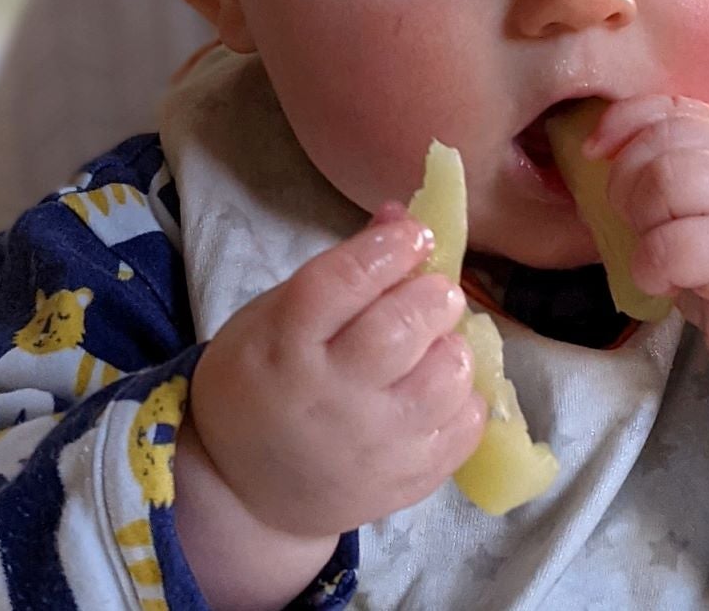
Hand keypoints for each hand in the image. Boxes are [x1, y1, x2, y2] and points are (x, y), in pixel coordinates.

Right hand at [189, 204, 486, 542]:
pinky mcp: (406, 482)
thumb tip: (403, 216)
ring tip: (438, 341)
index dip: (387, 248)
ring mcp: (372, 446)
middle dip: (432, 294)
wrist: (244, 492)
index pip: (343, 283)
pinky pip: (464, 429)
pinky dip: (465, 397)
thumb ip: (342, 270)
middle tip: (432, 291)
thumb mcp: (275, 318)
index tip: (414, 234)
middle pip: (401, 330)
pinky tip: (442, 386)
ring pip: (445, 379)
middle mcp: (330, 397)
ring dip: (454, 346)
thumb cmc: (261, 385)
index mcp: (285, 345)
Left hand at [586, 96, 708, 460]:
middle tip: (636, 222)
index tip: (594, 151)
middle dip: (626, 180)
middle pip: (661, 139)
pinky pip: (674, 246)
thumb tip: (603, 163)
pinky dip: (651, 266)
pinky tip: (663, 282)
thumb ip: (677, 173)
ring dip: (642, 217)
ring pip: (668, 179)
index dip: (623, 121)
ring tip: (653, 247)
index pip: (672, 107)